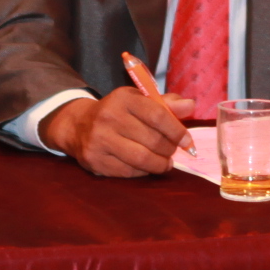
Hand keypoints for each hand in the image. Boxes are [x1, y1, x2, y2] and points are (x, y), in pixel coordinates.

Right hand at [49, 88, 194, 176]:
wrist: (78, 126)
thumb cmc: (117, 112)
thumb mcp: (139, 100)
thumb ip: (165, 104)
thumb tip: (191, 105)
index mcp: (124, 98)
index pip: (158, 115)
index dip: (177, 130)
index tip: (187, 141)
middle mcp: (109, 117)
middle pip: (152, 139)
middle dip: (169, 149)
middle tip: (173, 152)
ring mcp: (100, 140)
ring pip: (141, 158)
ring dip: (159, 164)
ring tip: (165, 163)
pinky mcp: (95, 160)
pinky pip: (128, 171)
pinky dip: (143, 172)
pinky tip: (147, 167)